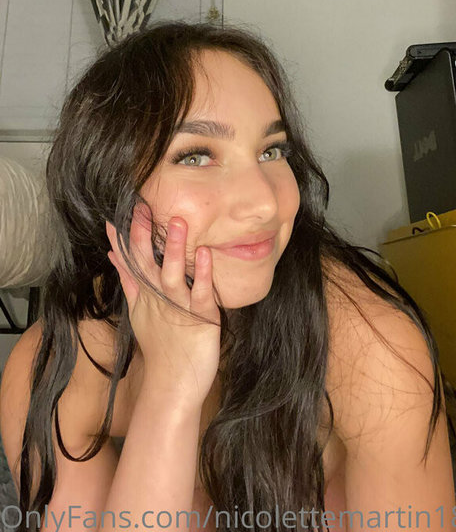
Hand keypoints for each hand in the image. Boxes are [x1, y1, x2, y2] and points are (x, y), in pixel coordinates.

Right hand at [105, 206, 221, 408]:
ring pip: (171, 274)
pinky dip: (201, 274)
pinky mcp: (201, 317)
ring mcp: (178, 307)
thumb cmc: (161, 346)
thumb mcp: (139, 310)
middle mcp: (158, 298)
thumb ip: (129, 280)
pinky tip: (205, 254)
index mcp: (144, 294)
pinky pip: (201, 292)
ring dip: (172, 249)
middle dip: (142, 236)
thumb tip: (112, 255)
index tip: (114, 216)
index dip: (122, 239)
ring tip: (176, 222)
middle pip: (145, 263)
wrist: (173, 385)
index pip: (129, 262)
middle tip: (140, 208)